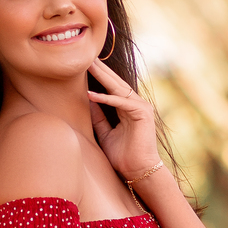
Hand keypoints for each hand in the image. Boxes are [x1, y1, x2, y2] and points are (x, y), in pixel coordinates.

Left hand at [87, 55, 162, 181]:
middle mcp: (136, 104)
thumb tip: (87, 99)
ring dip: (102, 77)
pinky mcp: (143, 114)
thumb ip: (98, 116)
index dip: (98, 75)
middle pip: (114, 82)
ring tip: (87, 65)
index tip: (84, 64)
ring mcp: (141, 107)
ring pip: (118, 88)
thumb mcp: (105, 133)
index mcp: (127, 107)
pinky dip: (106, 99)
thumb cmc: (123, 156)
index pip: (111, 87)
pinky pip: (122, 102)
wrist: (138, 171)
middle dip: (99, 69)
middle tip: (85, 56)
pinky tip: (91, 94)